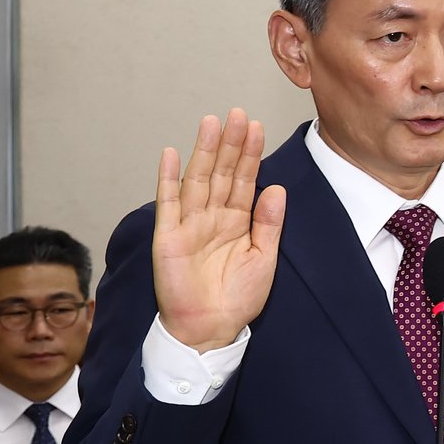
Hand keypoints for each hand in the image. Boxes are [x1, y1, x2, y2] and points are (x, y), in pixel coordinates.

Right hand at [153, 109, 286, 351]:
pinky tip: (171, 153)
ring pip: (197, 179)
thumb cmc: (238, 298)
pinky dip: (167, 178)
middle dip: (230, 144)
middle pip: (221, 172)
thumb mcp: (264, 258)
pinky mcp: (167, 236)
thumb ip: (268, 223)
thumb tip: (276, 188)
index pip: (244, 180)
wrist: (211, 329)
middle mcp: (212, 217)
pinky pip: (168, 202)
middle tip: (238, 114)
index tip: (257, 127)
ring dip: (204, 151)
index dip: (251, 154)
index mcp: (237, 221)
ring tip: (211, 122)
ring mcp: (189, 224)